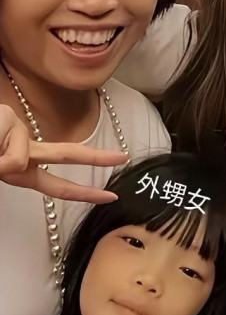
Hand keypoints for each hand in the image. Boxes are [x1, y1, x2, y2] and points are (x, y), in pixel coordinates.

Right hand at [0, 104, 127, 202]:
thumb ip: (12, 167)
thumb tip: (18, 161)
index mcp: (24, 169)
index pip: (58, 186)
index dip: (85, 193)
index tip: (111, 197)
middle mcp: (25, 152)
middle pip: (67, 154)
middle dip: (96, 157)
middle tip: (124, 157)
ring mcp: (17, 133)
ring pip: (20, 157)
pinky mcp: (7, 117)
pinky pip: (4, 143)